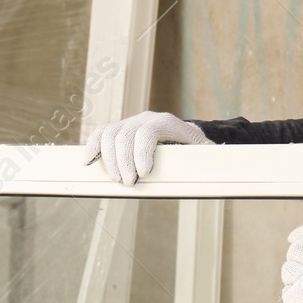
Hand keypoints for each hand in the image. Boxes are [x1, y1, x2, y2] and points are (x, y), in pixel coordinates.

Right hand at [83, 111, 209, 184]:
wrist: (181, 134)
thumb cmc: (192, 148)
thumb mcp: (202, 151)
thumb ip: (206, 157)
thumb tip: (214, 165)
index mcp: (165, 122)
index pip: (147, 132)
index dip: (142, 152)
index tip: (143, 174)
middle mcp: (145, 118)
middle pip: (125, 135)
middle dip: (124, 162)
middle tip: (129, 183)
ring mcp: (129, 122)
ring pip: (109, 135)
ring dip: (109, 160)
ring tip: (118, 179)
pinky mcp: (118, 129)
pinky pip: (100, 134)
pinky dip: (92, 147)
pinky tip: (87, 162)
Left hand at [280, 226, 302, 302]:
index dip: (300, 235)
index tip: (295, 238)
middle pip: (297, 250)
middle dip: (296, 255)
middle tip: (299, 263)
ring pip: (288, 269)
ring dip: (293, 275)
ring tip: (300, 282)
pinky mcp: (300, 298)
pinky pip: (287, 291)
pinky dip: (292, 293)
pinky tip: (300, 299)